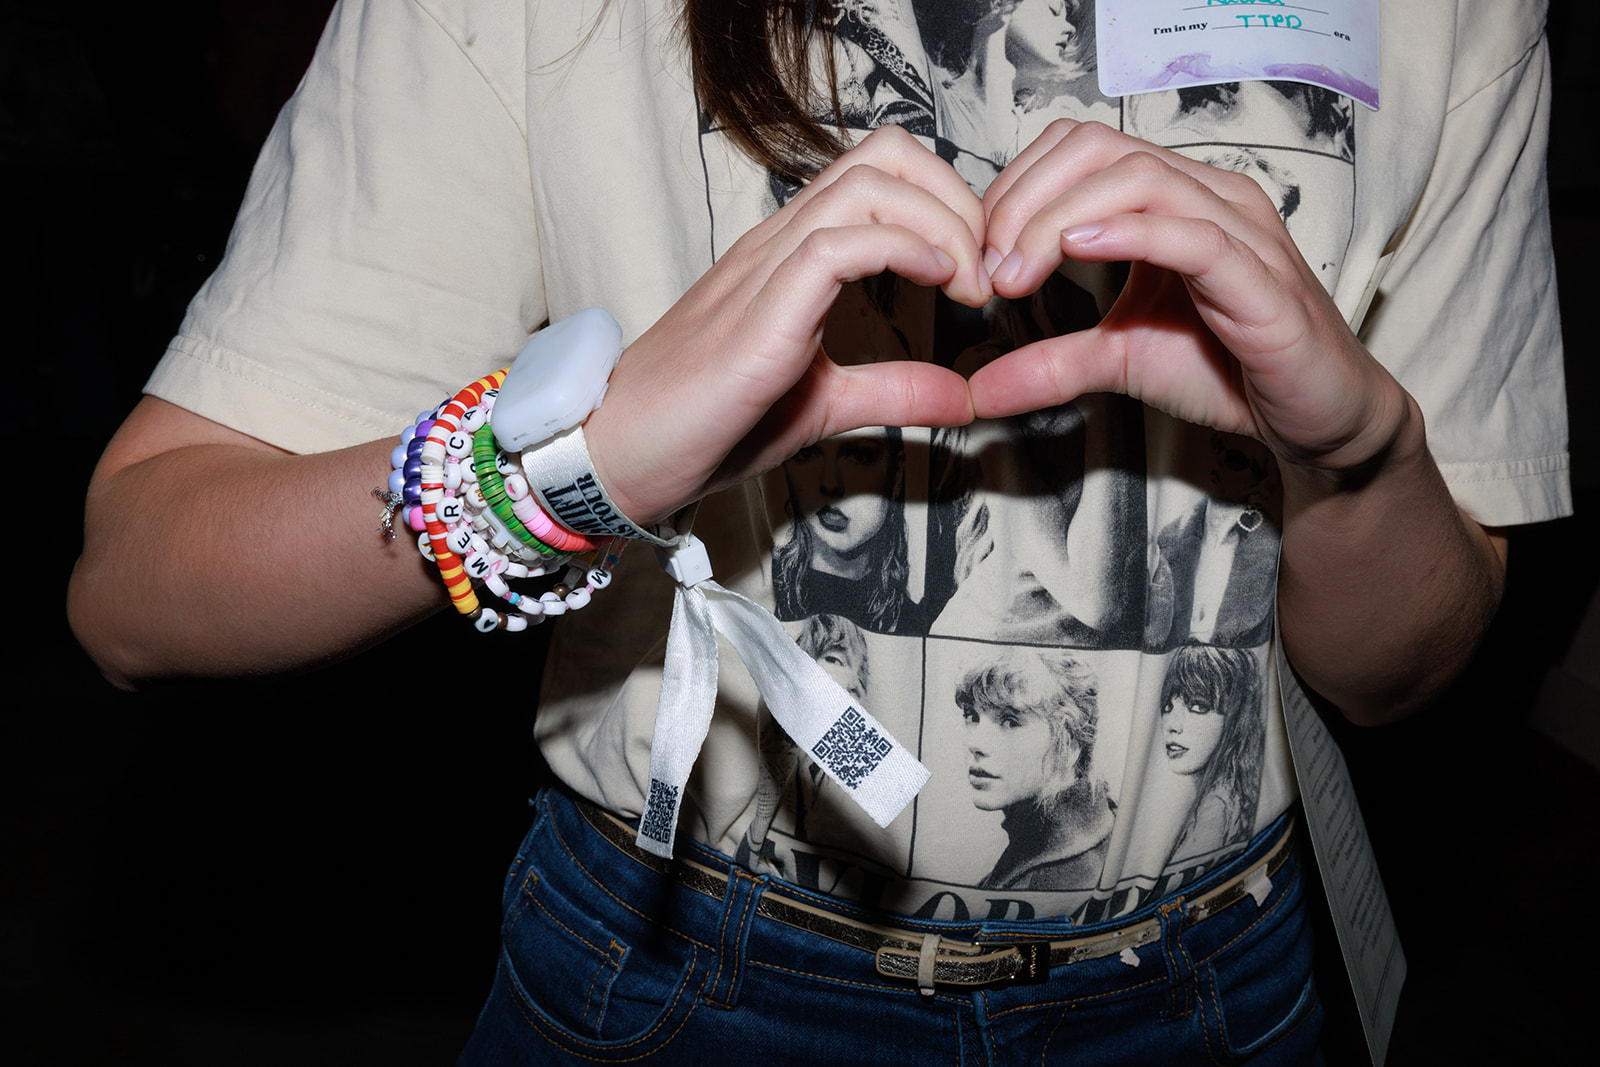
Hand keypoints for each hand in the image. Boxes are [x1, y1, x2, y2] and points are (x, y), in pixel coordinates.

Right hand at [585, 126, 992, 525]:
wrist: (623, 454)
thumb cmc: (705, 424)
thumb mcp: (824, 404)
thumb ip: (893, 389)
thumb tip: (963, 395)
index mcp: (794, 254)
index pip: (882, 173)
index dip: (949, 203)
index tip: (978, 271)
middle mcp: (781, 244)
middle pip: (885, 155)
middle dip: (957, 198)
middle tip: (984, 271)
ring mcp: (766, 269)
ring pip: (868, 184)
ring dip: (941, 223)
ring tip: (967, 284)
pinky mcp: (759, 312)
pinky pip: (837, 244)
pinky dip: (903, 250)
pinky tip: (933, 286)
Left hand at [969, 119, 1409, 476]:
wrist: (1315, 419)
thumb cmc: (1230, 372)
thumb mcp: (1118, 360)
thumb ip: (1049, 364)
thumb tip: (974, 390)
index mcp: (1172, 199)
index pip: (1079, 150)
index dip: (1016, 190)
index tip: (977, 255)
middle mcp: (1208, 197)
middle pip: (1099, 150)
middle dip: (1026, 200)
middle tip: (986, 268)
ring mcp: (1240, 231)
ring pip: (1139, 180)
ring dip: (1060, 220)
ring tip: (1016, 272)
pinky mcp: (1261, 280)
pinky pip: (1191, 234)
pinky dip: (1129, 233)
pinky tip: (1078, 249)